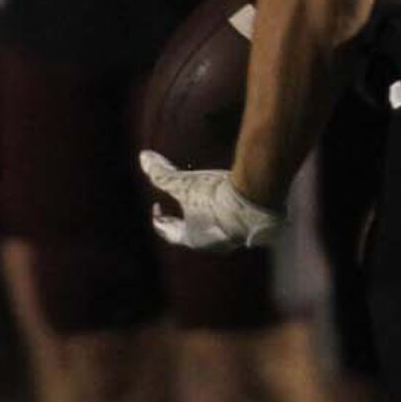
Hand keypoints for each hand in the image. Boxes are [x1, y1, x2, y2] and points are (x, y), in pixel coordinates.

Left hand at [139, 151, 284, 251]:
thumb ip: (161, 173)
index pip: (167, 232)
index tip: (157, 204)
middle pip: (188, 234)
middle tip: (177, 208)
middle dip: (180, 220)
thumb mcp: (184, 183)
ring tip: (201, 203)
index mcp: (191, 239)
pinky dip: (221, 215)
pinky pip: (229, 224)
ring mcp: (232, 239)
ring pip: (210, 231)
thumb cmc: (216, 196)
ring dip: (202, 218)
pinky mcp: (249, 229)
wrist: (257, 200)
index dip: (158, 218)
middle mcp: (211, 245)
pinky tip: (226, 202)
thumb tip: (143, 156)